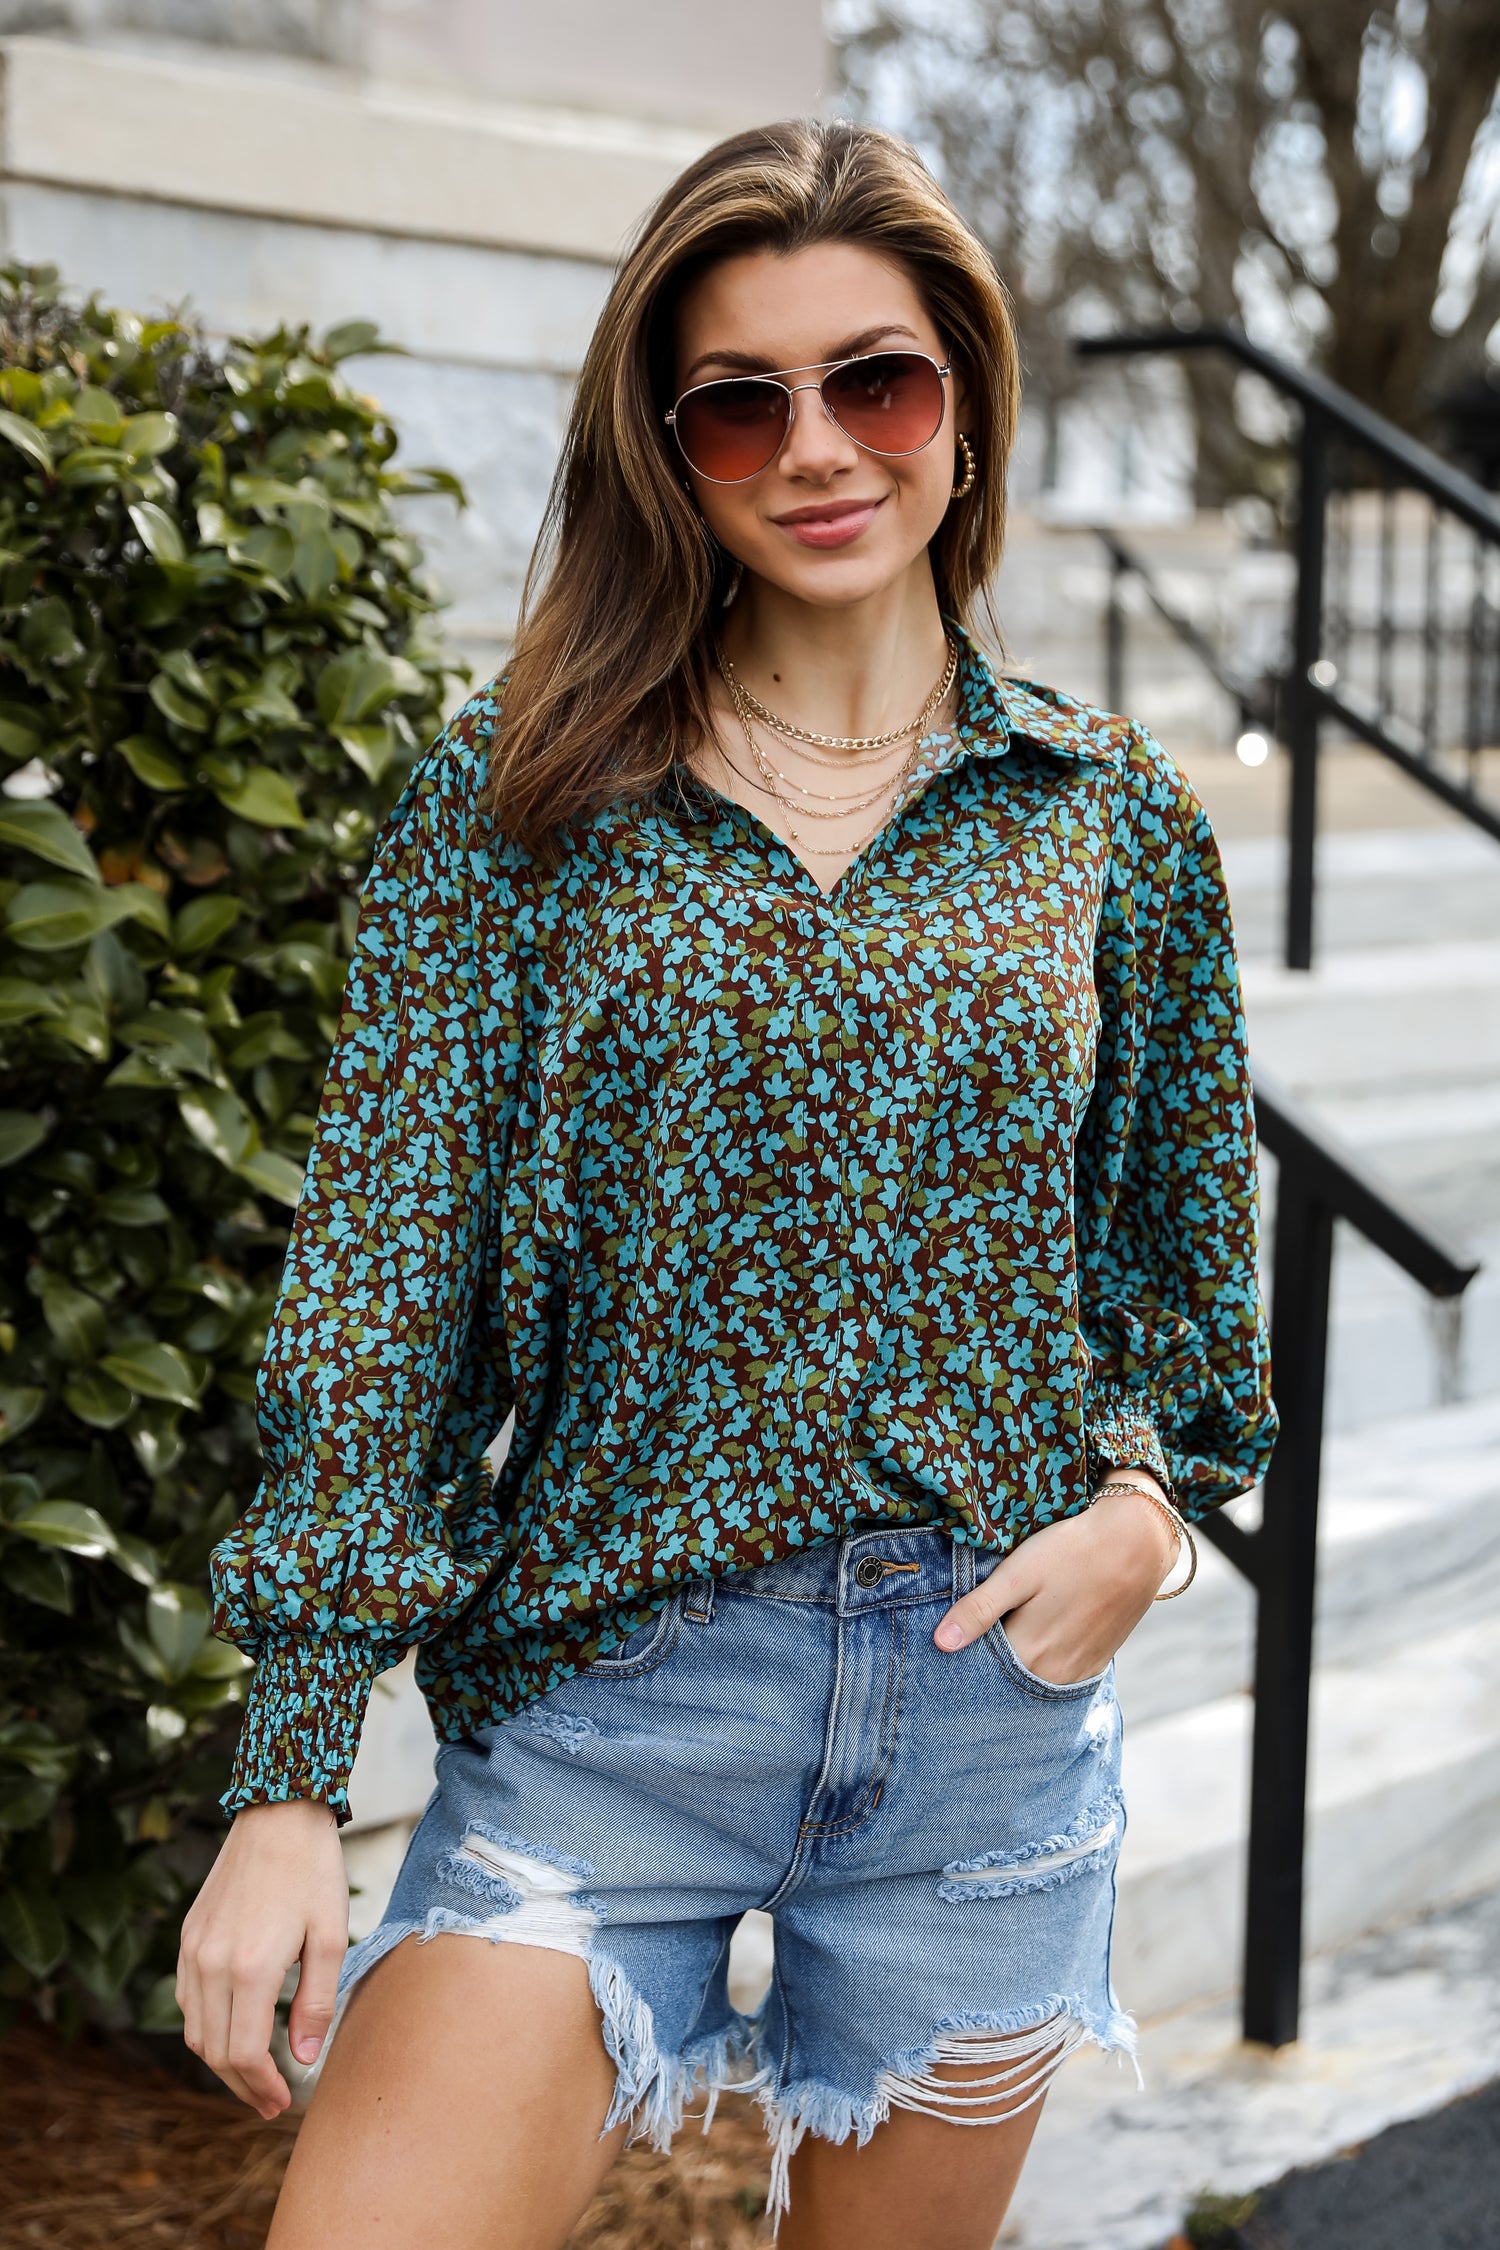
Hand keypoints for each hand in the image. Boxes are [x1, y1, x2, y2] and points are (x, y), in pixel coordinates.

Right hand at [177, 1797, 347, 2116]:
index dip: (261, 2087)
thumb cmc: (312, 1872)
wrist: (278, 1814)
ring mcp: (193, 1950)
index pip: (243, 2053)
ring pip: (194, 2030)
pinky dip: (207, 2026)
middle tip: (270, 2101)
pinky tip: (234, 2028)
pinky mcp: (188, 1936)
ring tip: (255, 2073)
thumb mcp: (329, 1936)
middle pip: (213, 2051)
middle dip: (241, 2085)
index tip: (282, 2102)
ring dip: (221, 2060)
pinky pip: (188, 1999)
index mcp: (249, 1967)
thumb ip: (316, 2002)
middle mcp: (210, 1963)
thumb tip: (302, 2059)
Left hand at [934, 1478, 1179, 1683]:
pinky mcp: (1096, 1663)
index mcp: (1028, 1651)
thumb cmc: (1071, 1551)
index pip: (980, 1669)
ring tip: (1004, 1640)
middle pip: (1005, 1679)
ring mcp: (1077, 1671)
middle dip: (985, 1666)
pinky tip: (1036, 1645)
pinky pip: (1058, 1677)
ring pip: (1032, 1680)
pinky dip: (1042, 1667)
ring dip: (1014, 1668)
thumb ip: (979, 1610)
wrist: (1135, 1545)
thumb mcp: (1018, 1574)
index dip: (962, 1657)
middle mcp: (1053, 1672)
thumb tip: (940, 1643)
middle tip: (970, 1642)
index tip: (947, 1646)